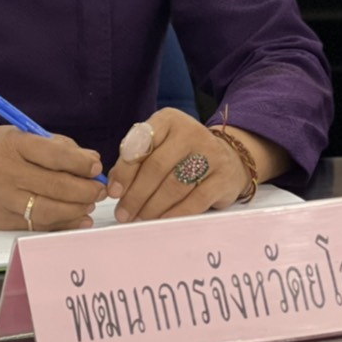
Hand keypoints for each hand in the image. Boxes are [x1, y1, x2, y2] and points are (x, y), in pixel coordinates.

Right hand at [0, 127, 105, 230]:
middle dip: (86, 189)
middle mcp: (7, 172)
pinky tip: (76, 219)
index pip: (56, 155)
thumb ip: (49, 145)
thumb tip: (88, 159)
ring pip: (50, 209)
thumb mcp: (11, 135)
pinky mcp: (0, 220)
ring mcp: (3, 198)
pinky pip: (37, 224)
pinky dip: (61, 223)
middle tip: (100, 189)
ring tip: (89, 204)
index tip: (96, 167)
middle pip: (57, 185)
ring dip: (77, 209)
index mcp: (12, 144)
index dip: (82, 163)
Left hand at [106, 108, 251, 221]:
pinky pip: (195, 201)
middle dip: (136, 195)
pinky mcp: (223, 177)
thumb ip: (135, 160)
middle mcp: (191, 132)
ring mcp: (211, 154)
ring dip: (152, 208)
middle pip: (156, 167)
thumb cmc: (181, 155)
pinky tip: (162, 222)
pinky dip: (175, 214)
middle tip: (124, 213)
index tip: (113, 192)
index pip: (141, 144)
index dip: (124, 170)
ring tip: (140, 219)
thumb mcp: (158, 147)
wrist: (228, 159)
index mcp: (168, 120)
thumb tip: (115, 186)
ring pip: (174, 186)